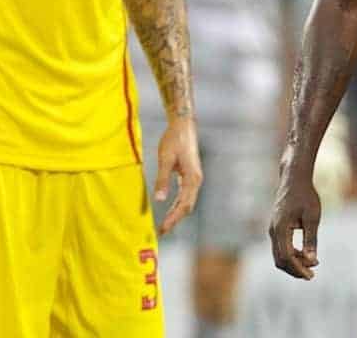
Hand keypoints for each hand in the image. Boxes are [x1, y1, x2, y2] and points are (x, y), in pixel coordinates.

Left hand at [153, 116, 202, 234]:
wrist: (183, 124)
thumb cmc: (174, 139)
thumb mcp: (165, 159)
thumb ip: (162, 180)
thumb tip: (160, 200)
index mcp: (192, 178)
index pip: (183, 205)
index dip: (173, 219)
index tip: (163, 229)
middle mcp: (196, 180)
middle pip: (187, 206)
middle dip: (175, 220)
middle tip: (162, 232)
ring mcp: (195, 178)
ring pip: (187, 202)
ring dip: (177, 213)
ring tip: (165, 224)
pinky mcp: (190, 175)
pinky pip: (186, 194)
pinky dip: (178, 204)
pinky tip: (170, 208)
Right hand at [268, 169, 320, 279]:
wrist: (294, 178)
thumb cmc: (305, 195)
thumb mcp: (312, 217)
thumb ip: (311, 239)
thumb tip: (311, 260)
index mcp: (281, 228)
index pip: (287, 257)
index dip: (298, 269)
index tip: (311, 276)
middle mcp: (273, 230)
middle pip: (280, 260)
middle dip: (295, 269)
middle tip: (312, 273)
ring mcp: (273, 229)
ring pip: (279, 255)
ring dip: (293, 263)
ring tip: (311, 264)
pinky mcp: (276, 227)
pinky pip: (280, 247)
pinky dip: (291, 255)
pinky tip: (304, 254)